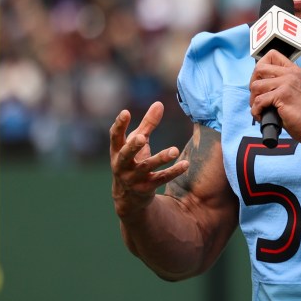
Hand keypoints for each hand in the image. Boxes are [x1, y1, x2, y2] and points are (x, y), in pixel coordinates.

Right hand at [109, 101, 186, 217]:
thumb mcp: (137, 142)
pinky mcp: (146, 188)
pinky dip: (173, 172)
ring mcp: (133, 178)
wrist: (128, 197)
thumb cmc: (132, 161)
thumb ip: (147, 124)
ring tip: (174, 150)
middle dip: (133, 146)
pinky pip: (161, 178)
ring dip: (160, 158)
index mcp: (117, 151)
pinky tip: (185, 164)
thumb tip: (159, 103)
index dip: (119, 125)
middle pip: (125, 155)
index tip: (126, 112)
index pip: (114, 136)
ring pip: (147, 167)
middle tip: (141, 137)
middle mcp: (122, 165)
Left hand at [249, 50, 300, 144]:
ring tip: (260, 109)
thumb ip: (282, 83)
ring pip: (256, 86)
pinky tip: (261, 116)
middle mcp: (291, 74)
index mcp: (294, 71)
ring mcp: (287, 83)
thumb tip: (260, 84)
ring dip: (253, 100)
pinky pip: (259, 101)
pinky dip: (256, 111)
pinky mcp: (283, 95)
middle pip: (259, 68)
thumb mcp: (296, 91)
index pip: (271, 55)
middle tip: (256, 97)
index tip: (260, 81)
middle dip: (252, 84)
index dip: (260, 67)